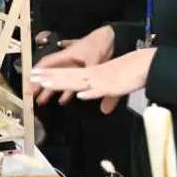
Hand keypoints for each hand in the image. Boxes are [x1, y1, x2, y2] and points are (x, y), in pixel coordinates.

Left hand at [32, 48, 154, 113]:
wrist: (144, 65)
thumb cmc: (128, 75)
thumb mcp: (115, 89)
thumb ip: (108, 99)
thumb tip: (104, 111)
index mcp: (91, 75)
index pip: (67, 74)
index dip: (52, 76)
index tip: (37, 76)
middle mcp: (92, 76)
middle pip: (67, 77)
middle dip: (49, 78)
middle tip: (32, 77)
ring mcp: (100, 80)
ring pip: (78, 81)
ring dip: (63, 83)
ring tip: (47, 83)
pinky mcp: (111, 86)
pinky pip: (99, 90)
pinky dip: (90, 92)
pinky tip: (81, 95)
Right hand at [34, 25, 115, 104]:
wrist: (110, 39)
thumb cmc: (98, 43)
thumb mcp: (93, 57)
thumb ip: (89, 70)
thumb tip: (87, 83)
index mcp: (66, 56)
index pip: (47, 63)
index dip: (38, 71)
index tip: (29, 79)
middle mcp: (66, 62)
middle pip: (50, 74)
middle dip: (40, 84)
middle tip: (31, 94)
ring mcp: (73, 68)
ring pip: (58, 80)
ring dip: (50, 90)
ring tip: (41, 101)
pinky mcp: (81, 72)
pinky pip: (71, 84)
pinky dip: (66, 92)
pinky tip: (62, 100)